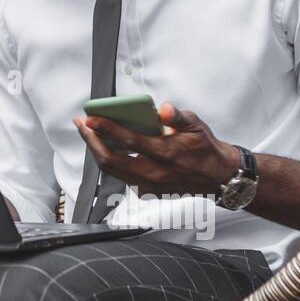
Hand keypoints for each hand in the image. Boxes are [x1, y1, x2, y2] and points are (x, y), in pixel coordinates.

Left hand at [72, 101, 239, 196]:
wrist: (217, 176)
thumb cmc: (203, 148)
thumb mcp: (196, 125)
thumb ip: (178, 116)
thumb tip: (164, 109)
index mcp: (166, 154)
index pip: (129, 141)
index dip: (106, 129)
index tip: (90, 119)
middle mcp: (155, 173)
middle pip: (111, 160)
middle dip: (91, 141)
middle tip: (82, 125)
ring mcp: (149, 185)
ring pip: (112, 170)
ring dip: (96, 151)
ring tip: (88, 133)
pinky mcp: (147, 191)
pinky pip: (120, 176)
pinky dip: (109, 161)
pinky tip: (104, 147)